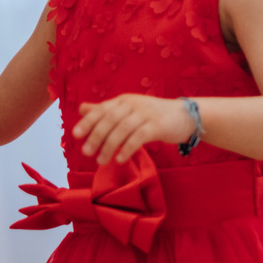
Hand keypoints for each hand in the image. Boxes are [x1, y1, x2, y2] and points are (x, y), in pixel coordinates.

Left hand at [74, 94, 195, 164]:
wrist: (186, 116)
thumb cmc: (154, 115)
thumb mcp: (129, 110)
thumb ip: (106, 110)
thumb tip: (83, 109)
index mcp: (124, 101)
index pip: (102, 110)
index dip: (88, 122)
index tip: (76, 135)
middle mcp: (133, 104)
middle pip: (110, 120)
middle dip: (96, 137)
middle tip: (86, 153)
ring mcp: (146, 114)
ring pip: (122, 130)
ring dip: (109, 146)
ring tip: (101, 161)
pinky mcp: (158, 126)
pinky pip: (139, 137)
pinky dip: (127, 149)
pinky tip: (121, 159)